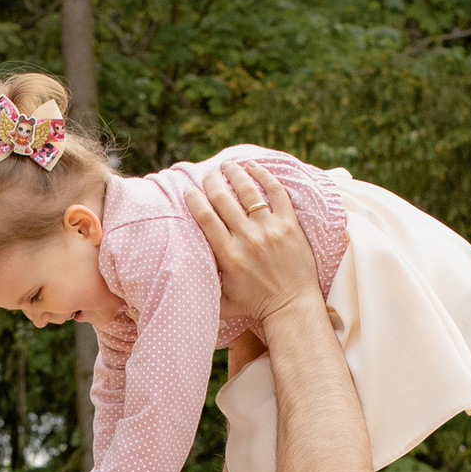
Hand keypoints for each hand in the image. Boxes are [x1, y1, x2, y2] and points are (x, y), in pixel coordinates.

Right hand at [180, 158, 321, 333]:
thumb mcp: (222, 302)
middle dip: (212, 182)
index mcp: (228, 255)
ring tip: (227, 165)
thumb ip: (203, 287)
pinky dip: (264, 176)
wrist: (292, 306)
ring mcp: (270, 230)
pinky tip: (253, 167)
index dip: (194, 199)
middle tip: (208, 174)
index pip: (205, 218)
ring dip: (235, 173)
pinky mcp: (290, 225)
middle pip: (223, 199)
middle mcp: (247, 239)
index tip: (188, 190)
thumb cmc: (254, 305)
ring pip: (248, 191)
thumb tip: (179, 279)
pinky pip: (276, 192)